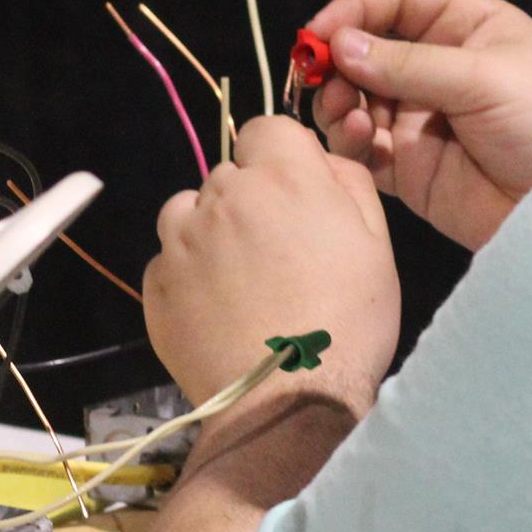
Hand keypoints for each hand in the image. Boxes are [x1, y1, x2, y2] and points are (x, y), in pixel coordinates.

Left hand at [143, 117, 398, 408]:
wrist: (287, 403)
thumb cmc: (348, 323)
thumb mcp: (376, 245)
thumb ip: (348, 185)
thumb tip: (323, 162)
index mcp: (282, 177)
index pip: (265, 129)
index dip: (282, 158)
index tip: (296, 196)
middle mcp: (222, 195)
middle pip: (229, 175)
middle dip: (249, 200)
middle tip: (277, 254)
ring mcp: (180, 241)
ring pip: (189, 212)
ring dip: (210, 232)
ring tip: (240, 281)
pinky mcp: (156, 285)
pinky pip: (169, 261)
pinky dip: (189, 277)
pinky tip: (218, 311)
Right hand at [307, 0, 531, 251]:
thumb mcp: (483, 77)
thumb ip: (408, 63)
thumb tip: (340, 44)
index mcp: (466, 27)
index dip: (354, 9)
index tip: (319, 33)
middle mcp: (437, 68)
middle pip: (365, 50)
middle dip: (335, 62)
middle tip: (317, 80)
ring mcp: (420, 119)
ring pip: (354, 100)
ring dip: (337, 103)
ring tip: (344, 114)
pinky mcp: (409, 168)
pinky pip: (362, 149)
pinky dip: (349, 143)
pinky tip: (359, 141)